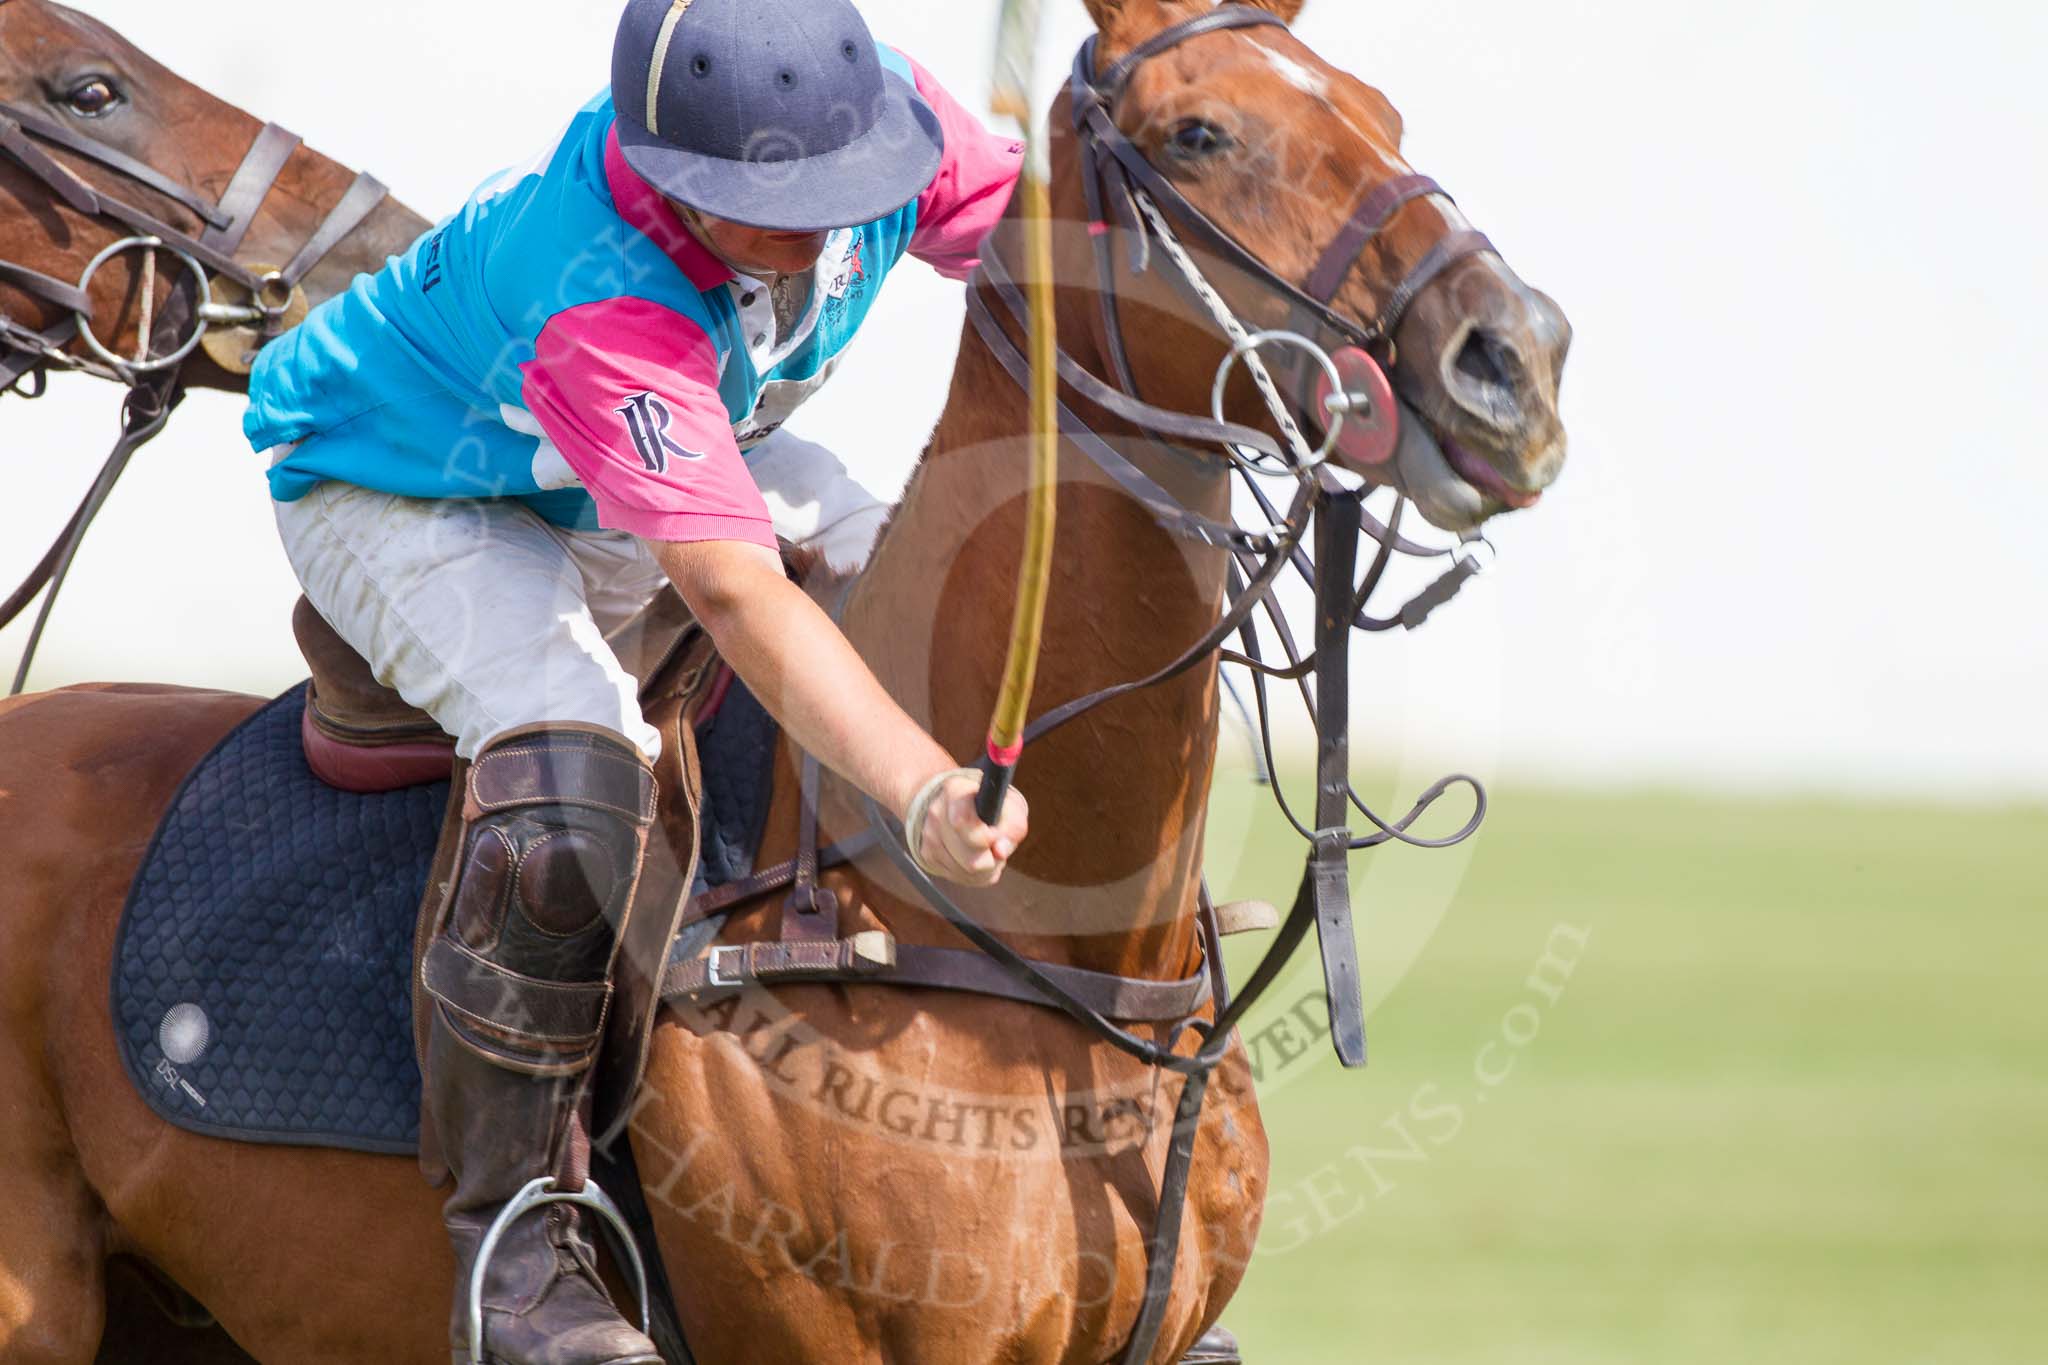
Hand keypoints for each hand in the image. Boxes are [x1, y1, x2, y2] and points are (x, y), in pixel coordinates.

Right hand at [908, 769, 1028, 886]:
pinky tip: (976, 856)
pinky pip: (959, 877)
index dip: (986, 837)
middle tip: (996, 846)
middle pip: (969, 858)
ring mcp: (929, 836)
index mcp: (955, 791)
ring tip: (987, 851)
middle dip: (990, 859)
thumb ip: (1012, 827)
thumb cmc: (992, 806)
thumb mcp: (1011, 806)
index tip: (995, 836)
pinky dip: (974, 873)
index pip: (962, 822)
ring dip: (984, 868)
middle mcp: (936, 813)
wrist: (962, 804)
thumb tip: (1000, 852)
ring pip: (964, 871)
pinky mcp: (928, 856)